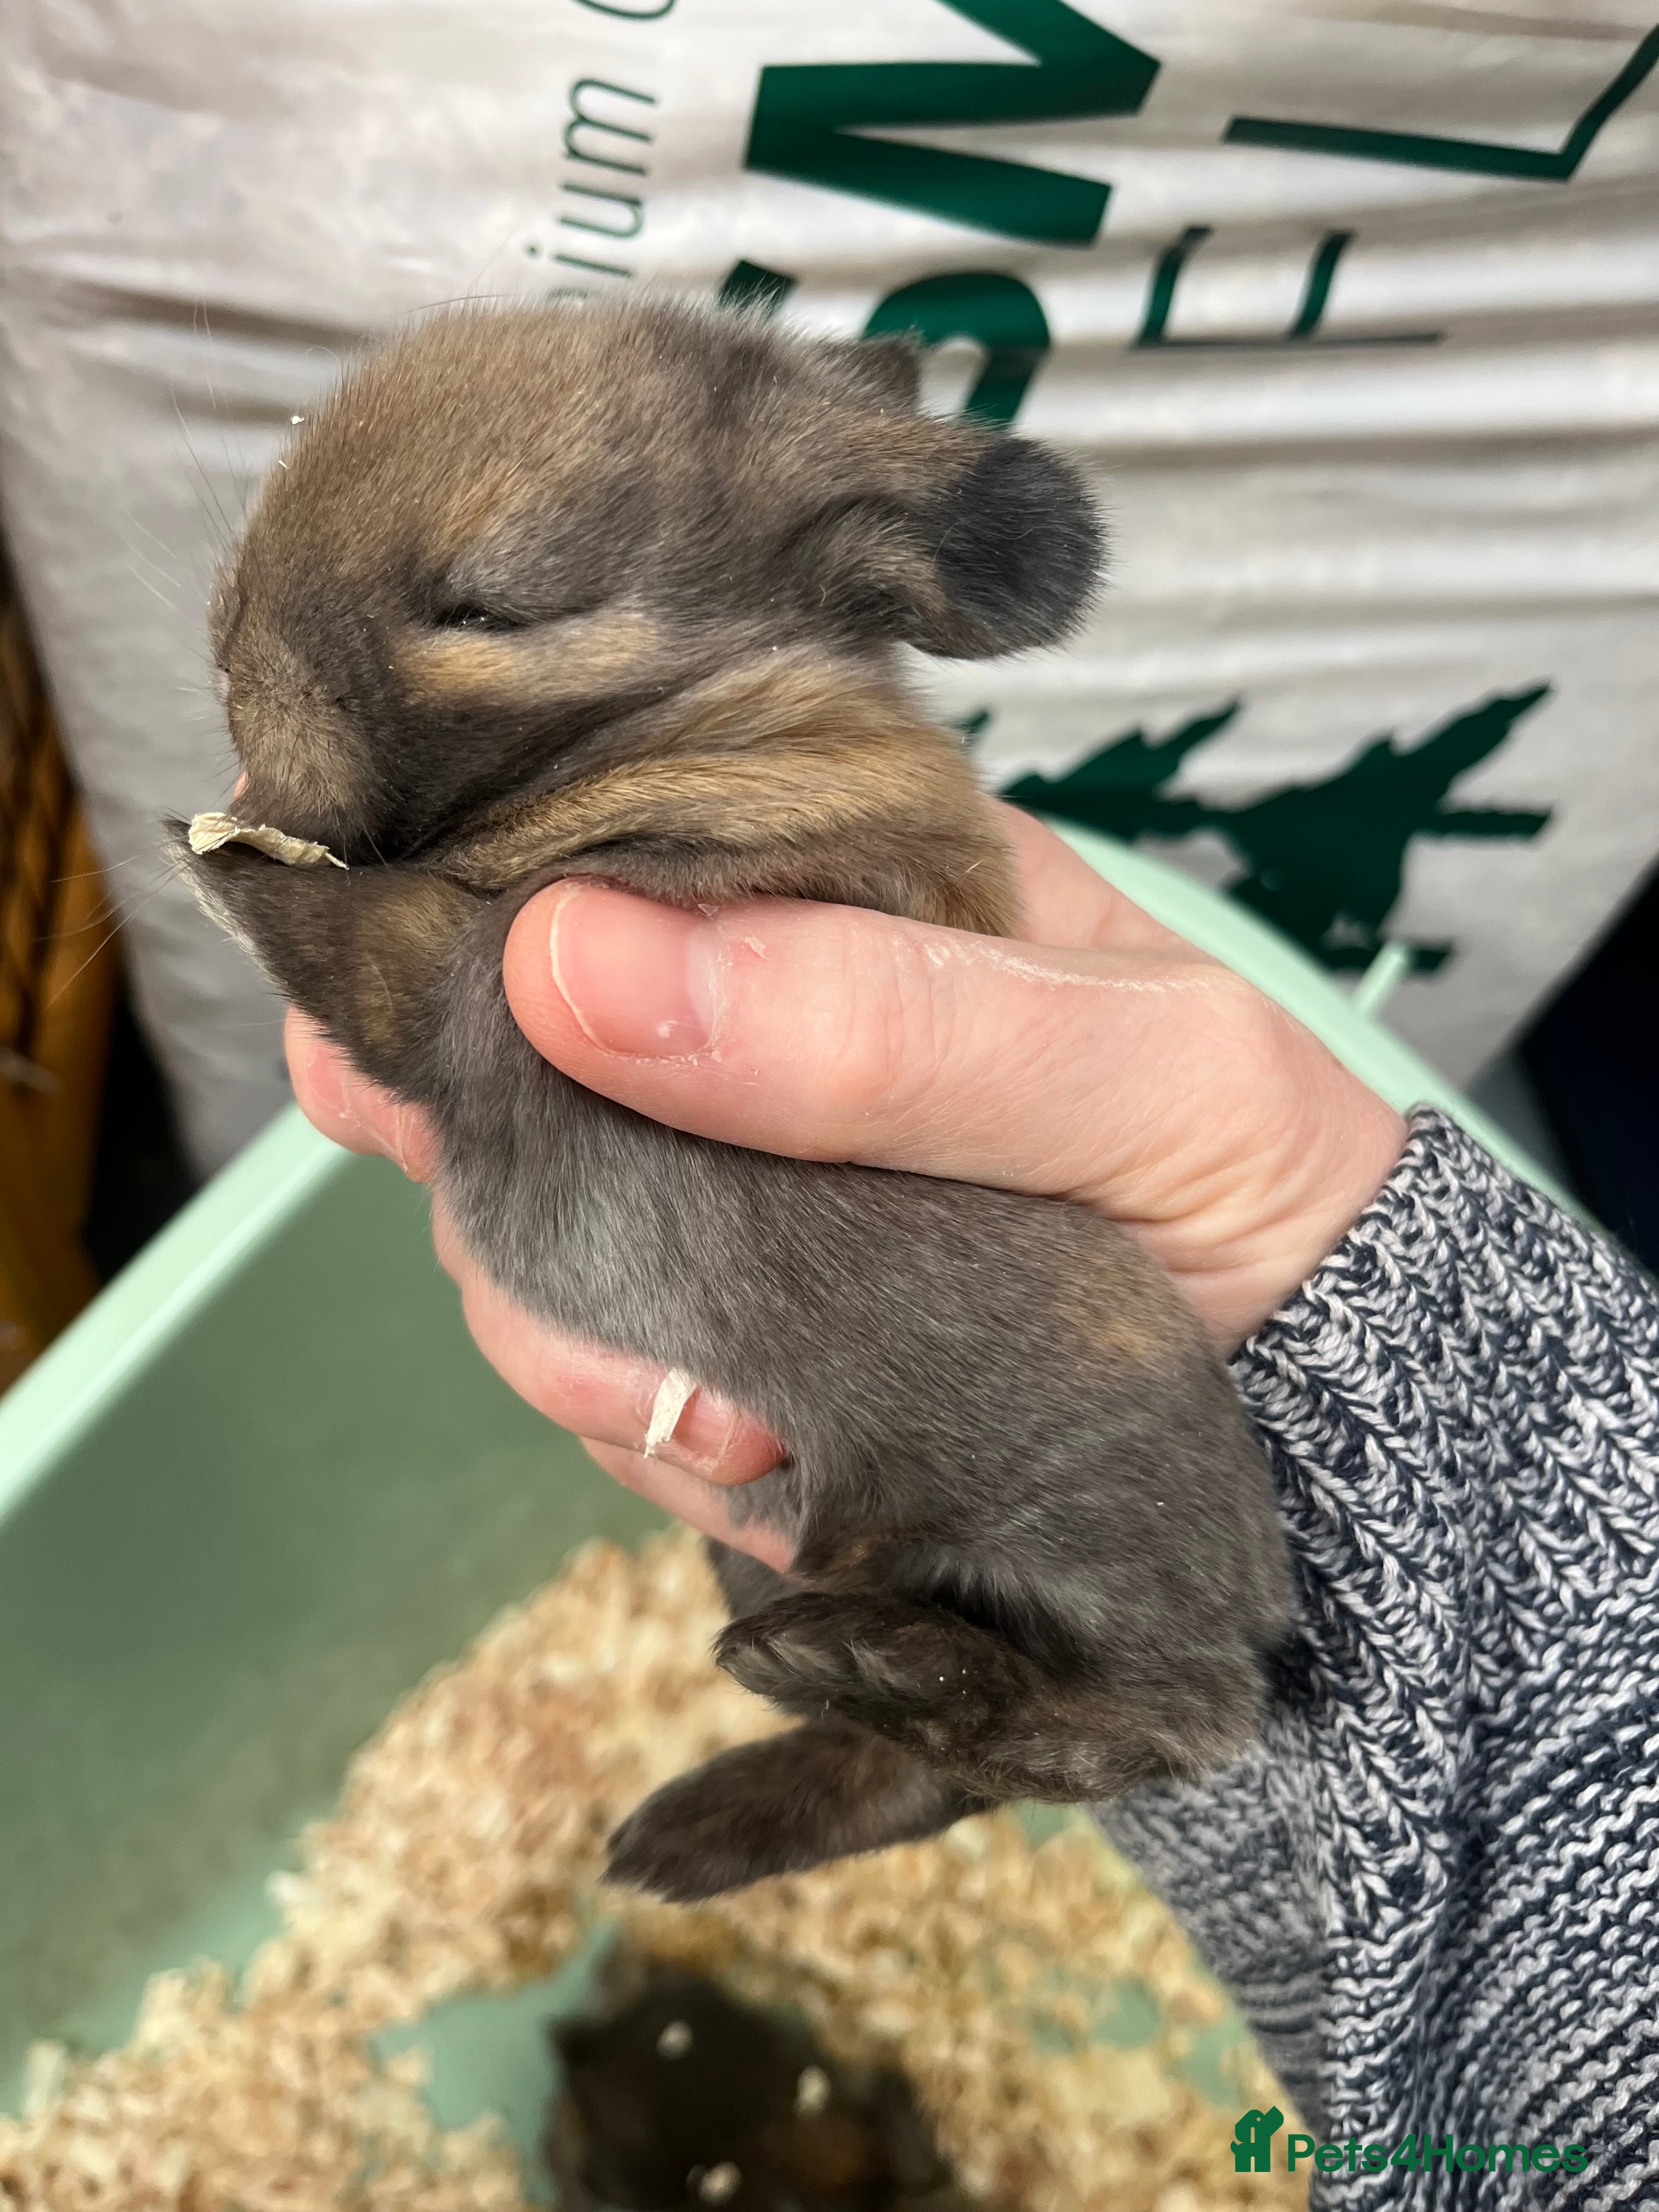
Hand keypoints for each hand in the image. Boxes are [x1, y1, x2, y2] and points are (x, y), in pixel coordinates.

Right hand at [287, 806, 1404, 1563]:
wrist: (1335, 1415)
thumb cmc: (1262, 1179)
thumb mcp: (1136, 1069)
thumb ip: (883, 1021)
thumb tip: (568, 959)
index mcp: (843, 892)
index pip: (593, 868)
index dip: (453, 951)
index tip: (373, 1051)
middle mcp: (760, 1036)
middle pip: (520, 1086)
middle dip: (524, 1206)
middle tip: (636, 1319)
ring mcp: (739, 1198)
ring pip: (542, 1257)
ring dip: (599, 1356)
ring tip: (751, 1420)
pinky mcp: (748, 1344)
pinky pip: (624, 1396)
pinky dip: (673, 1448)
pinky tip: (778, 1463)